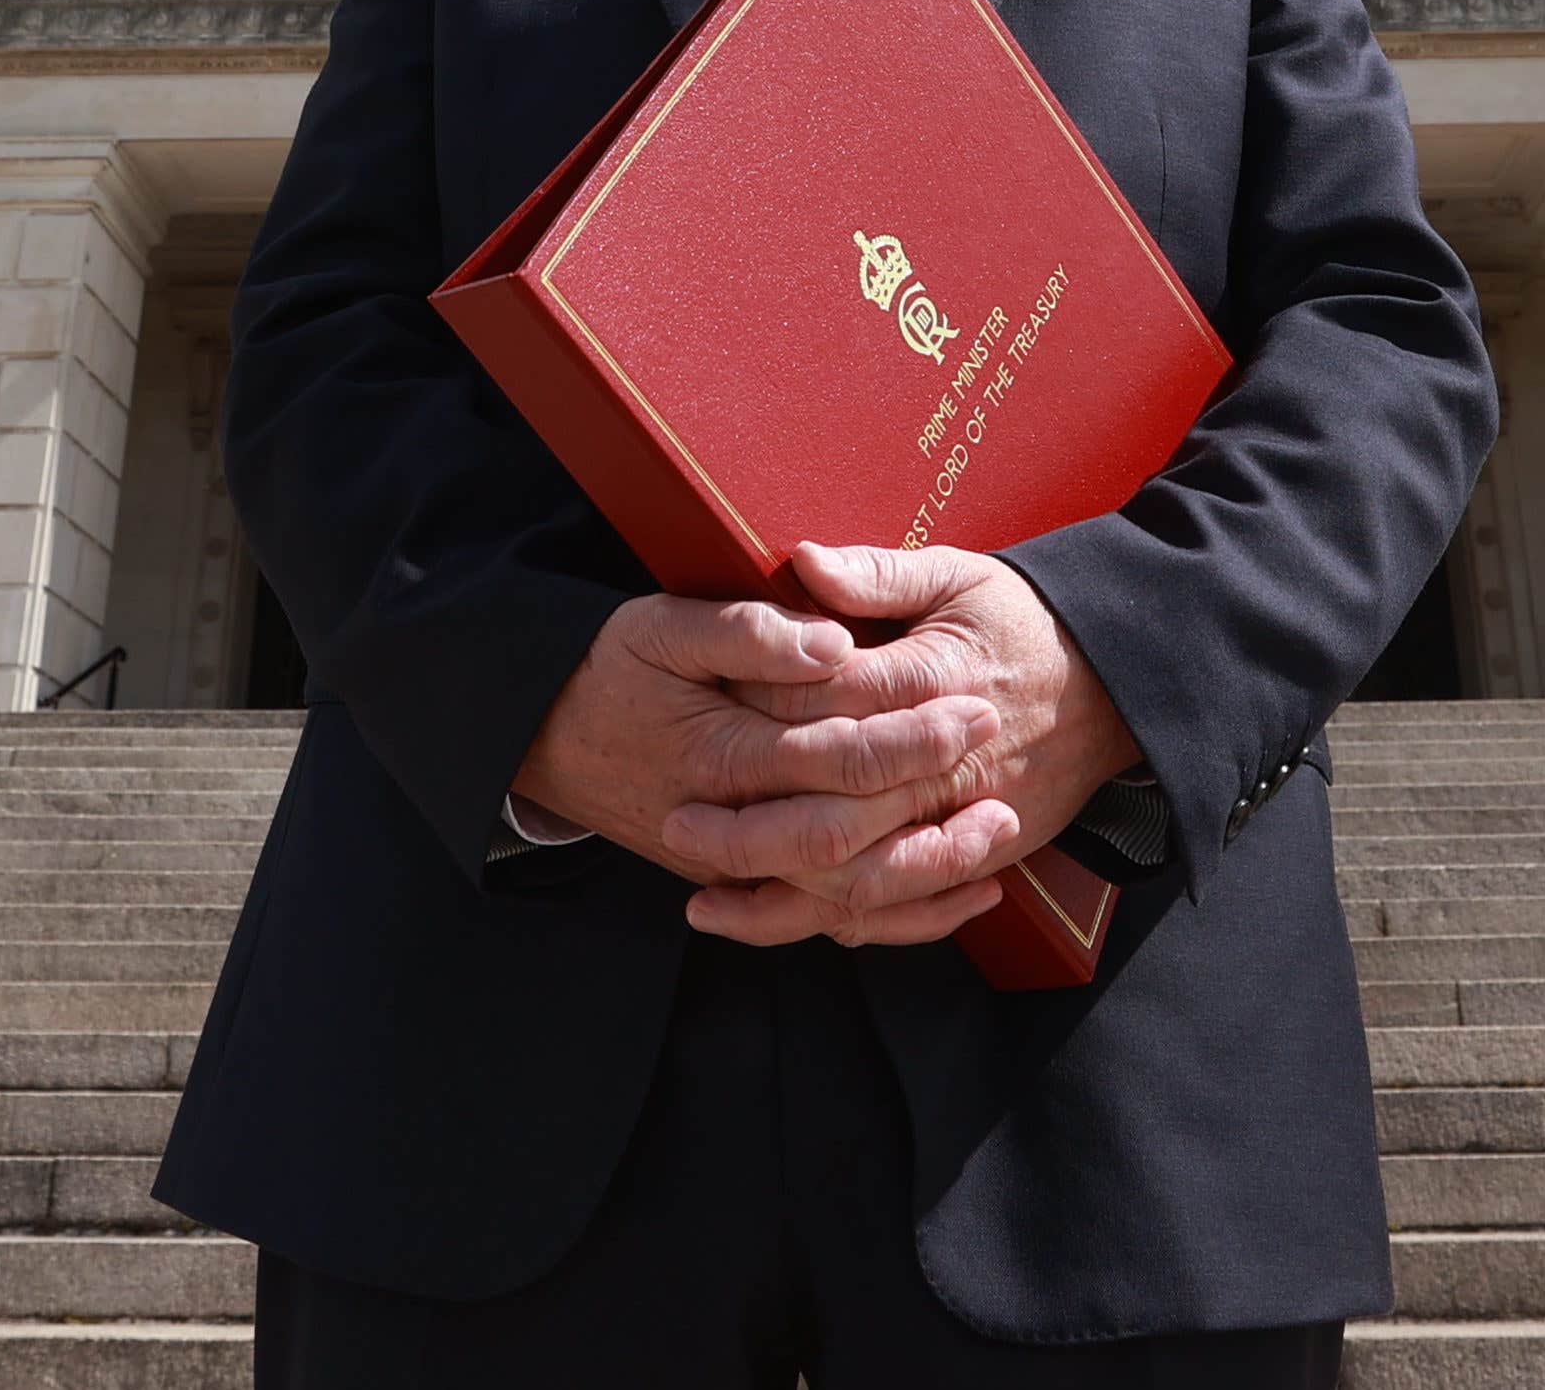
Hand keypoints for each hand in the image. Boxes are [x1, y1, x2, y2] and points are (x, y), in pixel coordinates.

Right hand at [508, 591, 997, 940]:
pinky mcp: (745, 883)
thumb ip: (748, 632)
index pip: (834, 753)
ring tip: (1000, 829)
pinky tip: (962, 895)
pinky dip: (902, 918)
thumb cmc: (610, 669)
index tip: (972, 702)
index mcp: (721, 752)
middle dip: (932, 795)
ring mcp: (738, 865)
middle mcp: (732, 823)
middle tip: (997, 750)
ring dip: (930, 870)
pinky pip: (830, 919)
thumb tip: (832, 645)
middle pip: (849, 831)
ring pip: (846, 894)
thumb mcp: (661, 625)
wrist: (544, 738)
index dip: (909, 733)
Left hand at [673, 541, 1133, 950]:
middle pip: (834, 812)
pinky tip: (781, 921)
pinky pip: (900, 905)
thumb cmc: (1025, 622)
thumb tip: (802, 562)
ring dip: (779, 894)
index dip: (761, 713)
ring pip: (859, 878)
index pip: (829, 705)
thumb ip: (879, 572)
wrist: (1115, 687)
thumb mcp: (960, 575)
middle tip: (679, 824)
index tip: (700, 716)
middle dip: (750, 828)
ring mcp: (959, 819)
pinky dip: (839, 923)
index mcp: (931, 681)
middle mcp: (942, 764)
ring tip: (704, 900)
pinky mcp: (973, 853)